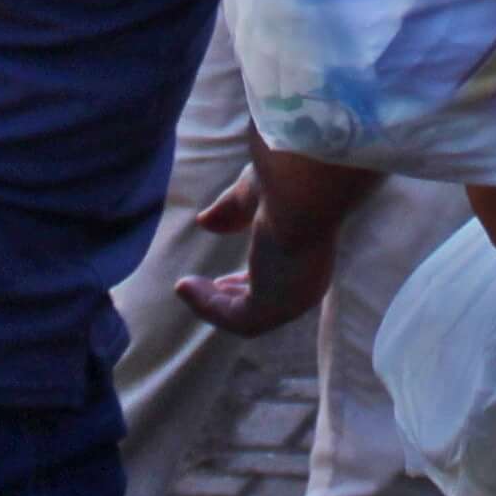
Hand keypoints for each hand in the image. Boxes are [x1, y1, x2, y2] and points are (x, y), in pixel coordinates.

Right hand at [170, 168, 340, 340]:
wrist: (302, 185)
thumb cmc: (289, 178)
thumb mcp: (254, 194)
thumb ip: (232, 210)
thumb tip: (204, 221)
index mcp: (312, 258)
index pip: (279, 281)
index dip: (247, 283)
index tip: (220, 280)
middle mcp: (308, 283)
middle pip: (264, 306)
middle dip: (229, 299)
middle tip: (197, 286)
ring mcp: (292, 300)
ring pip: (246, 316)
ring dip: (211, 305)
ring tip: (183, 285)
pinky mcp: (273, 307)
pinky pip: (232, 317)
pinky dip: (206, 306)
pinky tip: (183, 285)